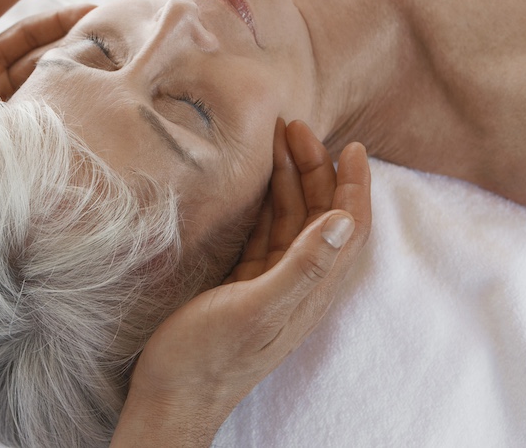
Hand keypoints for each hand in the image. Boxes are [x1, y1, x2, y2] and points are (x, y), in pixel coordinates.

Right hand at [113, 120, 370, 446]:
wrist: (171, 397)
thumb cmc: (207, 360)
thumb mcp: (256, 310)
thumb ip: (301, 267)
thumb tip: (343, 220)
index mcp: (311, 290)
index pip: (348, 228)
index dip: (354, 186)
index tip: (350, 145)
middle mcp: (299, 283)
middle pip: (321, 215)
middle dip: (316, 169)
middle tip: (296, 128)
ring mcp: (272, 283)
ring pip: (292, 220)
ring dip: (290, 180)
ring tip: (276, 140)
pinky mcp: (246, 284)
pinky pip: (265, 232)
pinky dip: (265, 201)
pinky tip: (255, 182)